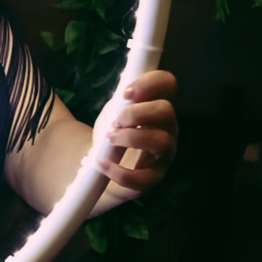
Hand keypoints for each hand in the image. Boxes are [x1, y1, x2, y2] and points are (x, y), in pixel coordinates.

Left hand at [101, 70, 177, 192]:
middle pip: (167, 110)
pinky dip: (119, 172)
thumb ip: (114, 95)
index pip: (168, 83)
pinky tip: (102, 164)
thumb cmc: (114, 131)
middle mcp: (167, 128)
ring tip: (109, 138)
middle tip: (115, 121)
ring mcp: (164, 154)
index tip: (125, 93)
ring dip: (130, 137)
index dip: (149, 83)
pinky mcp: (153, 177)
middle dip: (136, 113)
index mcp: (157, 106)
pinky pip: (144, 179)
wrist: (106, 164)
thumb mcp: (113, 109)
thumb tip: (93, 90)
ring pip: (162, 141)